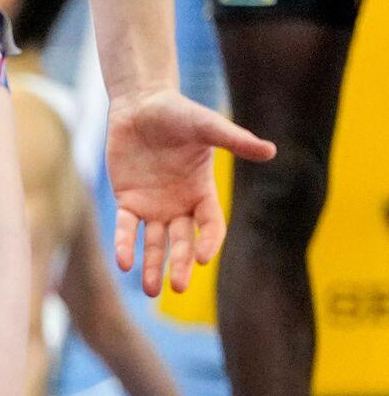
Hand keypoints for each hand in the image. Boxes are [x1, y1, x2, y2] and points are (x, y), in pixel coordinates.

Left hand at [105, 90, 275, 296]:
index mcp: (203, 192)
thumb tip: (271, 151)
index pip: (210, 225)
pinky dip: (124, 245)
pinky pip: (126, 228)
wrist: (141, 105)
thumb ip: (235, 141)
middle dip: (180, 264)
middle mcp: (179, 205)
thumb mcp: (207, 127)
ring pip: (154, 243)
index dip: (209, 242)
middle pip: (182, 241)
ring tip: (152, 290)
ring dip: (152, 266)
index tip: (203, 259)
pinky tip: (124, 264)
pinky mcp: (127, 201)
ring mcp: (152, 206)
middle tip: (178, 287)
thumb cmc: (178, 113)